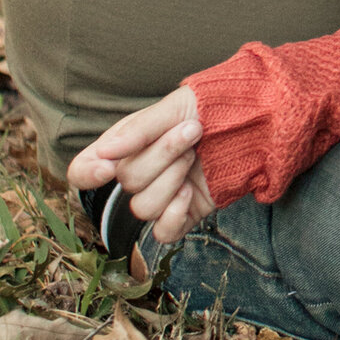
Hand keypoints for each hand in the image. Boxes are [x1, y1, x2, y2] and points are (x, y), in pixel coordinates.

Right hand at [67, 85, 213, 245]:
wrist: (255, 120)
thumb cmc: (210, 107)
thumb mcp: (173, 107)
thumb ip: (138, 131)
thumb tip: (105, 153)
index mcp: (125, 146)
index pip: (84, 170)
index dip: (87, 174)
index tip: (107, 168)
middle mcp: (138, 173)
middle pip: (127, 183)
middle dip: (162, 155)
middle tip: (192, 131)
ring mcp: (161, 195)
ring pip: (143, 208)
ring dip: (172, 179)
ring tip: (196, 155)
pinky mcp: (184, 214)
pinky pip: (163, 232)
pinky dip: (174, 215)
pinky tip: (190, 191)